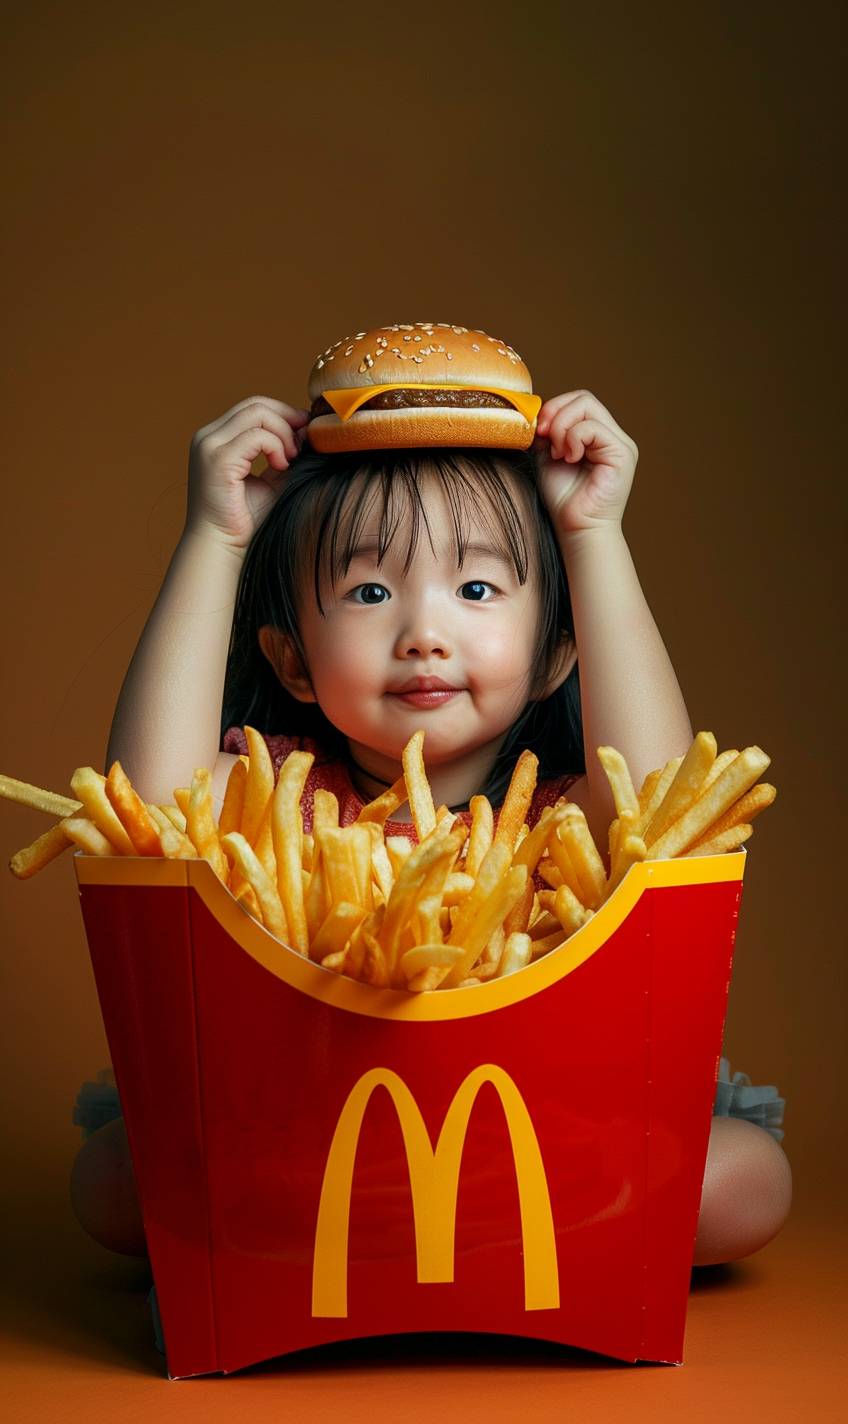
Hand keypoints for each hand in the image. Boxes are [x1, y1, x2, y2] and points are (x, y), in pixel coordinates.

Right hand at [185, 396, 310, 550]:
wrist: (222, 548)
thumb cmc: (247, 521)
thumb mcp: (272, 481)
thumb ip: (286, 455)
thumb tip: (308, 429)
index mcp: (217, 439)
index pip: (253, 408)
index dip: (284, 414)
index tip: (305, 433)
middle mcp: (208, 437)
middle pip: (256, 404)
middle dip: (287, 418)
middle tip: (304, 443)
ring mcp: (210, 445)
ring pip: (257, 413)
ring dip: (284, 433)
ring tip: (290, 460)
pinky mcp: (218, 459)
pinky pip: (257, 435)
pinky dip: (276, 446)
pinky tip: (281, 466)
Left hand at [532, 390, 638, 535]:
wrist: (576, 528)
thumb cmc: (564, 499)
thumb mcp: (548, 457)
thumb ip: (548, 433)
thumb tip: (538, 414)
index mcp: (598, 435)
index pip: (578, 401)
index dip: (555, 407)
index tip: (538, 430)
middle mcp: (612, 436)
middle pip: (584, 398)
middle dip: (557, 413)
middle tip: (545, 437)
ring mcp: (620, 443)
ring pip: (588, 407)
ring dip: (563, 428)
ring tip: (559, 454)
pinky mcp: (623, 454)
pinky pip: (593, 428)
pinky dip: (573, 439)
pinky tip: (570, 459)